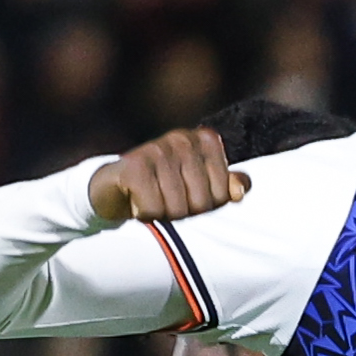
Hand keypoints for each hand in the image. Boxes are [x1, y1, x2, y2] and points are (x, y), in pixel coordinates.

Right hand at [88, 126, 244, 226]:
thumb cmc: (162, 187)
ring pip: (177, 209)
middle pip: (201, 203)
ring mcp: (157, 149)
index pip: (222, 194)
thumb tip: (242, 189)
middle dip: (184, 213)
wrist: (113, 187)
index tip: (187, 196)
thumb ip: (224, 186)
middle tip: (166, 201)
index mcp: (204, 140)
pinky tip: (136, 201)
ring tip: (151, 200)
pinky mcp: (134, 166)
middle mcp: (182, 139)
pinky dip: (144, 214)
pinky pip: (153, 209)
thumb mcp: (197, 186)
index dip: (205, 205)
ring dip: (162, 216)